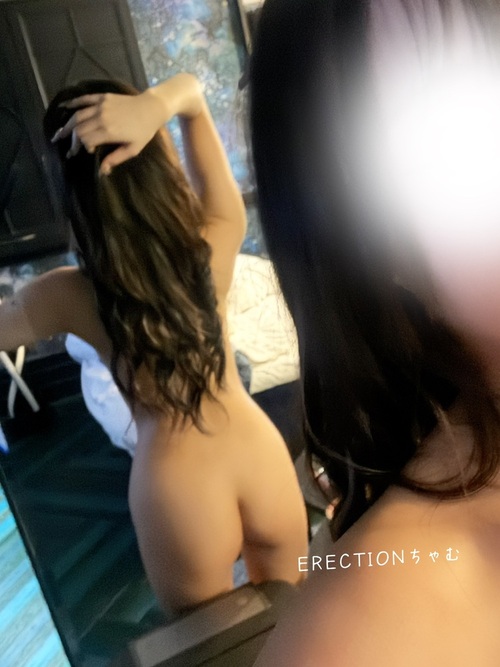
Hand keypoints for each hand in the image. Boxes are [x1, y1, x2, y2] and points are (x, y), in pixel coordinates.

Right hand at [51, 89, 166, 174]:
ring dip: (68, 124)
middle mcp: (101, 117)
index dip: (81, 147)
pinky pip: (84, 99)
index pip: (85, 140)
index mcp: (108, 132)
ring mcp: (101, 105)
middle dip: (72, 139)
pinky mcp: (102, 97)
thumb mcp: (132, 149)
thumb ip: (115, 159)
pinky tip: (66, 108)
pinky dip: (74, 103)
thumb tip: (102, 170)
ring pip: (78, 115)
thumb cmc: (144, 131)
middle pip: (78, 129)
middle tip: (70, 146)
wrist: (151, 109)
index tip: (85, 151)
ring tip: (62, 132)